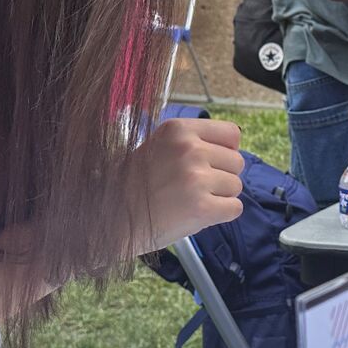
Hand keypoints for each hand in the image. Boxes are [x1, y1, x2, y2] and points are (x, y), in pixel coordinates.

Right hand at [128, 117, 244, 253]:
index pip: (231, 133)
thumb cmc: (134, 185)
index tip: (213, 163)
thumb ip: (191, 143)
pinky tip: (197, 214)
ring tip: (190, 200)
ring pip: (236, 186)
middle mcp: (189, 149)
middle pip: (237, 161)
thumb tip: (232, 150)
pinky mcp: (201, 208)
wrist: (110, 217)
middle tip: (194, 187)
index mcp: (178, 130)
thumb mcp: (158, 147)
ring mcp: (196, 178)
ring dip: (220, 196)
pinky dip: (221, 215)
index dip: (227, 151)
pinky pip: (234, 208)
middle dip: (222, 176)